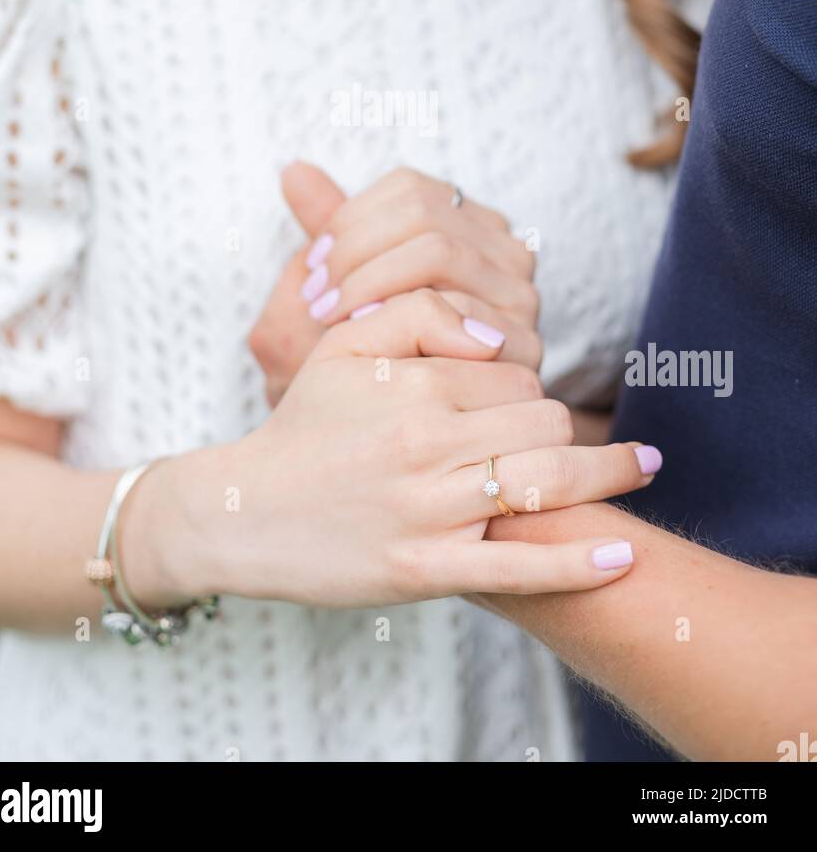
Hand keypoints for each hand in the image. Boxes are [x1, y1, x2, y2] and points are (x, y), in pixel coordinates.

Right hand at [187, 291, 653, 608]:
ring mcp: (429, 513)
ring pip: (546, 482)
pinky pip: (518, 570)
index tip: (511, 397)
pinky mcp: (424, 572)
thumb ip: (416, 316)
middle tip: (547, 433)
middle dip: (556, 422)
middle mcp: (427, 445)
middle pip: (543, 421)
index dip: (522, 380)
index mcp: (412, 386)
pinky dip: (577, 565)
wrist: (242, 514)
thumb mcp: (341, 346)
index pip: (513, 371)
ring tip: (645, 467)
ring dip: (606, 474)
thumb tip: (496, 333)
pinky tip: (623, 556)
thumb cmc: (302, 427)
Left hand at [249, 162, 540, 406]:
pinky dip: (405, 320)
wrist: (383, 448)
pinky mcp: (524, 345)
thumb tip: (293, 168)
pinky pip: (462, 306)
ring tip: (332, 322)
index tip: (311, 264)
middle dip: (358, 253)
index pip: (411, 189)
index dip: (352, 219)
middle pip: (425, 215)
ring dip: (374, 284)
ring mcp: (520, 297)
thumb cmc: (355, 366)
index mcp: (463, 225)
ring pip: (441, 251)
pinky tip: (371, 346)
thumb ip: (324, 230)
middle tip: (316, 299)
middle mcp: (502, 252)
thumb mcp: (332, 294)